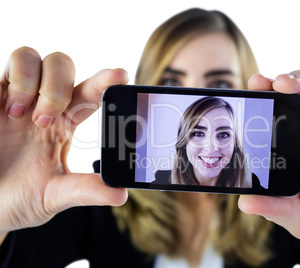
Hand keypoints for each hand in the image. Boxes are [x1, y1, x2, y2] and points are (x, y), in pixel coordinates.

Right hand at [0, 47, 127, 235]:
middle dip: (57, 87)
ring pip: (32, 55)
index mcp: (64, 123)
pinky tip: (8, 109)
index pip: (90, 93)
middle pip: (62, 65)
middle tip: (44, 122)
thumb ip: (85, 190)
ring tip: (21, 115)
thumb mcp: (53, 196)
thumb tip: (121, 194)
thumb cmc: (18, 197)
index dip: (105, 80)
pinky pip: (9, 64)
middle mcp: (42, 104)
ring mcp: (15, 97)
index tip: (121, 75)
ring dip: (32, 82)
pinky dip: (15, 79)